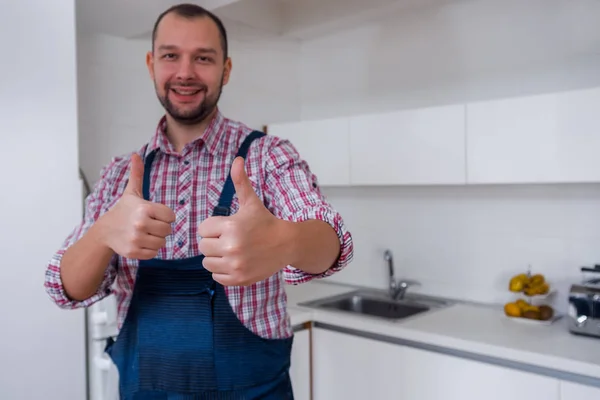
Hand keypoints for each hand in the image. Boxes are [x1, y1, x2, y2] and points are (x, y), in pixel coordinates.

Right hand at [99, 153, 175, 259]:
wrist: (105, 230)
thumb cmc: (123, 210)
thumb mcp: (131, 192)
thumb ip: (137, 174)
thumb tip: (135, 154)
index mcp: (144, 208)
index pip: (171, 216)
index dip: (164, 216)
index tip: (153, 214)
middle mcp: (140, 224)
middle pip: (168, 230)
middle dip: (161, 228)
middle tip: (148, 225)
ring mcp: (136, 239)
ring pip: (162, 243)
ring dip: (156, 239)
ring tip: (144, 233)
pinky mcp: (133, 252)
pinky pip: (154, 253)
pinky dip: (149, 249)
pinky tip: (140, 241)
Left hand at [198, 157, 290, 285]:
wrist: (286, 244)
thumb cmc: (265, 222)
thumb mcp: (251, 202)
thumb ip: (241, 182)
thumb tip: (237, 159)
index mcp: (231, 227)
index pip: (202, 230)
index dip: (213, 228)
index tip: (227, 227)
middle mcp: (232, 247)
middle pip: (203, 247)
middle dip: (214, 242)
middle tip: (230, 239)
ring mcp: (235, 265)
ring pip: (208, 263)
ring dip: (216, 258)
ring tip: (232, 251)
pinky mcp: (239, 279)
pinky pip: (217, 277)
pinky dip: (223, 271)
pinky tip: (236, 262)